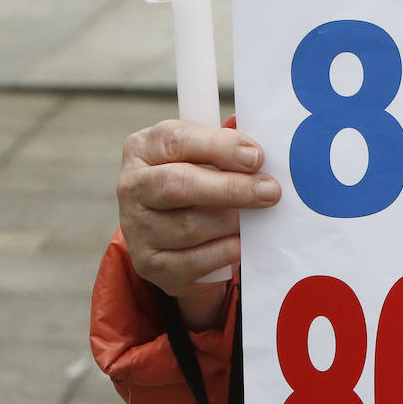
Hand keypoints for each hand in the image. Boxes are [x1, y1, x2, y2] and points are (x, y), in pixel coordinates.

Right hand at [117, 120, 280, 326]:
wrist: (175, 234)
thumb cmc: (199, 181)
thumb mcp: (206, 157)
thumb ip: (227, 150)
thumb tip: (261, 157)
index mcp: (144, 148)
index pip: (176, 140)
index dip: (219, 147)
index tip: (256, 157)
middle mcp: (132, 186)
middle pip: (177, 185)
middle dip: (230, 188)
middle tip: (270, 192)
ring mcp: (136, 228)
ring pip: (190, 226)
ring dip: (232, 223)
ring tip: (258, 219)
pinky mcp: (149, 263)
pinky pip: (194, 261)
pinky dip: (225, 251)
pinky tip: (242, 244)